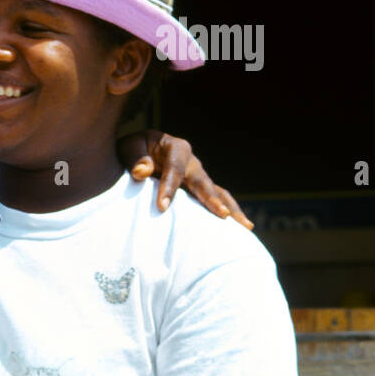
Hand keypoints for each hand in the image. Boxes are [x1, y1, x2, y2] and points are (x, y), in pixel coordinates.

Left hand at [118, 130, 252, 228]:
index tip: (161, 207)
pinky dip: (227, 212)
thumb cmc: (134, 150)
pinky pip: (216, 200)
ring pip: (217, 192)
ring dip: (230, 209)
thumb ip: (135, 157)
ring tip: (245, 227)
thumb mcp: (129, 147)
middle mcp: (192, 162)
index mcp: (176, 148)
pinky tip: (239, 229)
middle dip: (212, 199)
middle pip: (203, 182)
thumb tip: (141, 172)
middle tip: (221, 215)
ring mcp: (198, 176)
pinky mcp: (199, 189)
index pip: (174, 169)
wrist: (140, 151)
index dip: (169, 187)